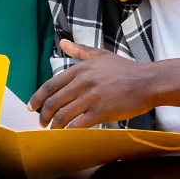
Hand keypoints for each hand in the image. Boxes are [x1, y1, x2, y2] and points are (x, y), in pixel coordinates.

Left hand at [30, 39, 155, 128]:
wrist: (148, 82)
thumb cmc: (126, 70)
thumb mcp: (101, 55)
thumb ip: (80, 51)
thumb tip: (62, 42)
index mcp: (80, 69)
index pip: (50, 85)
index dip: (37, 98)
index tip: (31, 107)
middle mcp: (82, 83)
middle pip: (53, 102)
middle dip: (43, 115)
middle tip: (41, 123)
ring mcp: (91, 98)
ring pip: (63, 115)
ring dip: (54, 126)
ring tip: (52, 131)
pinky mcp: (101, 112)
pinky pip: (78, 125)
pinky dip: (69, 132)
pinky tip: (67, 135)